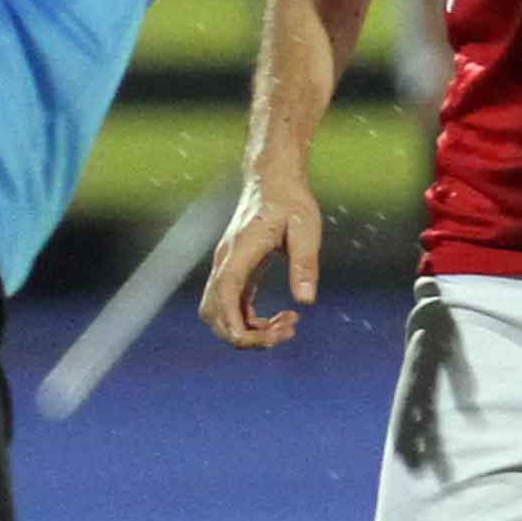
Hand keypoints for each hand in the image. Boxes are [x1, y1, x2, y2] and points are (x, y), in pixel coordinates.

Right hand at [198, 174, 321, 349]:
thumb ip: (304, 263)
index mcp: (240, 250)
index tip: (255, 340)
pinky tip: (280, 319)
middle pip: (215, 312)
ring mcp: (227, 268)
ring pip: (221, 314)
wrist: (272, 180)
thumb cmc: (291, 201)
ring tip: (287, 327)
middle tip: (287, 332)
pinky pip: (233, 307)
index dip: (232, 322)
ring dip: (248, 331)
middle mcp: (226, 262)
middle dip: (245, 335)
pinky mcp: (235, 272)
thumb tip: (305, 301)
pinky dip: (251, 322)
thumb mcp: (306, 228)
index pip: (224, 293)